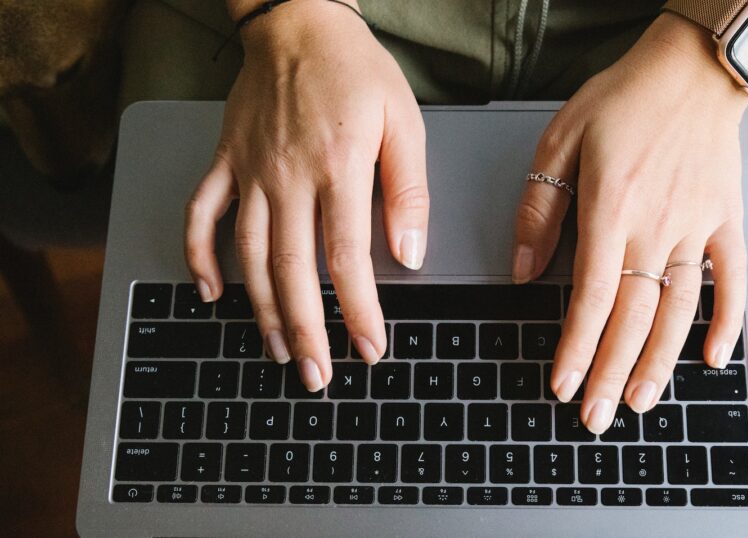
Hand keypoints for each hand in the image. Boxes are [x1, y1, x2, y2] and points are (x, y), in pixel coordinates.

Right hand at [184, 0, 427, 390]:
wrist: (299, 22)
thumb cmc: (356, 71)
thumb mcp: (404, 122)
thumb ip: (408, 191)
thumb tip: (411, 253)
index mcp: (338, 167)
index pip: (348, 258)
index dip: (359, 311)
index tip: (369, 348)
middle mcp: (288, 176)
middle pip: (293, 270)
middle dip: (307, 329)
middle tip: (318, 374)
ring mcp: (249, 170)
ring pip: (249, 255)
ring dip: (262, 310)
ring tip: (280, 349)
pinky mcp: (225, 161)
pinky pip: (202, 214)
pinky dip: (200, 256)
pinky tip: (211, 292)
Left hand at [512, 13, 747, 432]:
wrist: (690, 71)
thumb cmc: (622, 100)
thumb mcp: (559, 143)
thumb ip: (539, 210)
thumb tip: (522, 271)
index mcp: (609, 212)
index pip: (589, 298)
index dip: (574, 348)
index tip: (561, 385)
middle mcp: (653, 229)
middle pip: (631, 318)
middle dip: (608, 372)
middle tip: (594, 417)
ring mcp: (695, 229)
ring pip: (677, 311)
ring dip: (657, 362)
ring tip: (638, 402)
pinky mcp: (724, 223)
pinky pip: (731, 280)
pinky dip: (726, 321)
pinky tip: (714, 358)